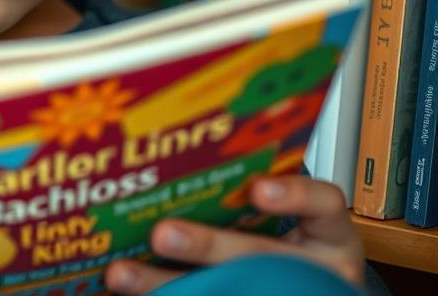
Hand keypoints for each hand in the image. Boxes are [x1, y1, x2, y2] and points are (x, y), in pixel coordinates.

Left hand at [105, 175, 363, 293]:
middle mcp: (312, 269)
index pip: (323, 206)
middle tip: (162, 233)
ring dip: (168, 282)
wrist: (300, 286)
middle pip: (261, 255)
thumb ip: (241, 196)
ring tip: (124, 273)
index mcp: (326, 234)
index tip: (259, 189)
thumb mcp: (286, 220)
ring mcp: (288, 292)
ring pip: (228, 290)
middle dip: (208, 245)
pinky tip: (137, 292)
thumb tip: (170, 166)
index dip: (295, 196)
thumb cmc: (283, 243)